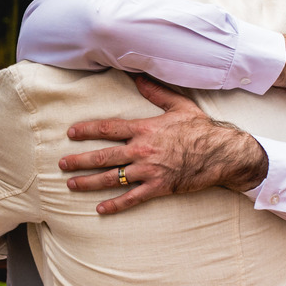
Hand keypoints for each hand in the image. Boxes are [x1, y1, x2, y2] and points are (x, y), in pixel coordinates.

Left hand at [60, 75, 268, 214]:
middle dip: (80, 160)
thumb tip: (138, 76)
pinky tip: (99, 209)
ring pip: (112, 178)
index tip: (71, 133)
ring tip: (71, 184)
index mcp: (145, 129)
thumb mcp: (179, 105)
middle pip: (104, 156)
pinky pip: (132, 198)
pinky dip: (115, 205)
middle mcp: (142, 150)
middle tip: (62, 164)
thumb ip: (155, 92)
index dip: (87, 130)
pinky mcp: (159, 187)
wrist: (223, 153)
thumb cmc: (201, 129)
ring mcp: (149, 170)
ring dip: (89, 182)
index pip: (108, 128)